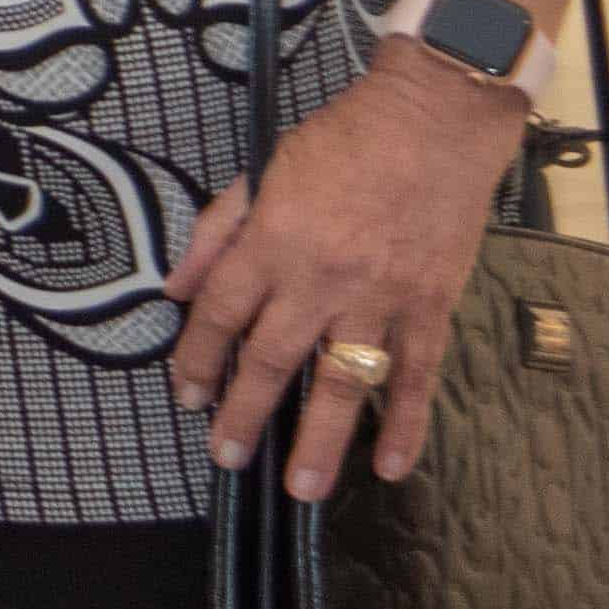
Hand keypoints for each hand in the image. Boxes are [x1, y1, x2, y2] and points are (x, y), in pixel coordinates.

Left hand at [163, 41, 524, 498]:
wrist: (434, 119)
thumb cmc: (344, 139)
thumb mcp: (263, 169)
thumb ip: (216, 231)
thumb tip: (175, 289)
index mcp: (273, 240)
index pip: (220, 314)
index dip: (197, 360)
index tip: (187, 395)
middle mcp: (320, 277)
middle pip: (271, 361)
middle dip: (243, 415)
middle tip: (227, 456)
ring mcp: (379, 297)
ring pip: (342, 383)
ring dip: (321, 441)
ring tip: (302, 488)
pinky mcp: (431, 305)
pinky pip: (416, 376)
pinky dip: (405, 424)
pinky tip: (392, 466)